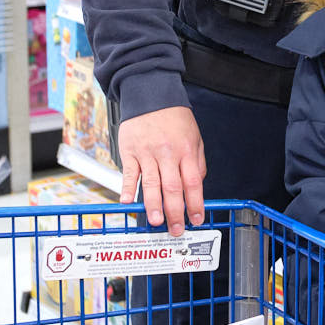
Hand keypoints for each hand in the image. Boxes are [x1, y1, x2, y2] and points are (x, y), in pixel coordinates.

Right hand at [117, 106, 205, 236]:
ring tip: (156, 222)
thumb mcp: (194, 137)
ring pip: (151, 183)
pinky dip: (128, 188)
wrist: (151, 94)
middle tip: (176, 229)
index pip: (193, 182)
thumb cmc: (174, 118)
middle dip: (175, 212)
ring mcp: (147, 153)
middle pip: (173, 187)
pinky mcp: (130, 151)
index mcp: (186, 151)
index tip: (197, 219)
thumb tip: (197, 186)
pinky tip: (127, 202)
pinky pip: (130, 172)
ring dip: (153, 204)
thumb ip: (197, 162)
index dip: (195, 203)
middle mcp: (168, 153)